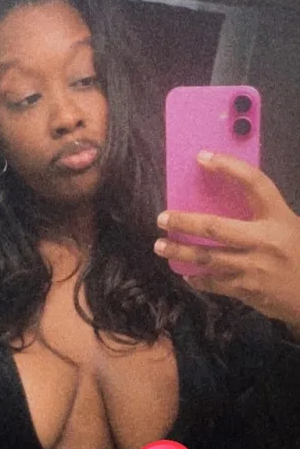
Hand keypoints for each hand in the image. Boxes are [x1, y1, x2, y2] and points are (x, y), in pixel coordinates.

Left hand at [154, 151, 299, 329]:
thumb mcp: (290, 226)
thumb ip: (262, 216)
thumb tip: (224, 203)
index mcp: (279, 218)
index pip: (253, 183)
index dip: (228, 167)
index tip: (203, 157)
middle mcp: (265, 241)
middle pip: (216, 227)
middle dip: (184, 221)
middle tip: (162, 218)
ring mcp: (254, 268)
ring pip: (208, 258)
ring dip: (180, 252)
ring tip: (161, 246)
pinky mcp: (247, 291)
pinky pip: (215, 282)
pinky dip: (199, 278)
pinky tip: (188, 274)